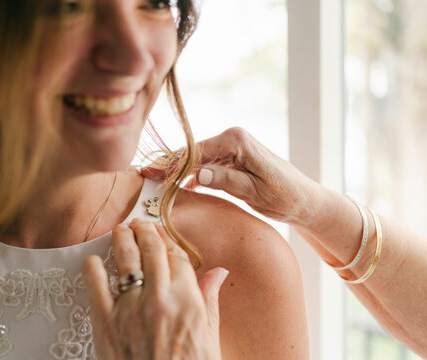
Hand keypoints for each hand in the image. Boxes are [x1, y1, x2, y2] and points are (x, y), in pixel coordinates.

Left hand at [82, 219, 228, 359]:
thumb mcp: (210, 337)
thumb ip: (210, 299)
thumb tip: (219, 272)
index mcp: (188, 300)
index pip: (177, 256)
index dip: (169, 242)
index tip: (163, 236)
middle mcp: (159, 297)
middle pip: (152, 249)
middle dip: (146, 231)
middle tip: (140, 224)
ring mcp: (130, 308)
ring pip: (126, 258)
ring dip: (122, 238)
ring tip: (120, 230)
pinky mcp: (105, 322)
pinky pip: (95, 284)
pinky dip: (94, 268)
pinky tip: (95, 261)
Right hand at [141, 127, 322, 225]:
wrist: (304, 199)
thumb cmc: (285, 196)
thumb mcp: (255, 191)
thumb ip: (225, 180)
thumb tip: (195, 174)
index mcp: (237, 141)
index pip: (195, 151)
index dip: (170, 163)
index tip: (149, 173)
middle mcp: (233, 138)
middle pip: (192, 152)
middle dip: (168, 164)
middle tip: (143, 176)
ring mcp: (232, 146)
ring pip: (196, 158)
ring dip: (176, 169)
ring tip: (153, 180)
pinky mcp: (233, 157)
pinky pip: (206, 164)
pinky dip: (190, 173)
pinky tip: (176, 183)